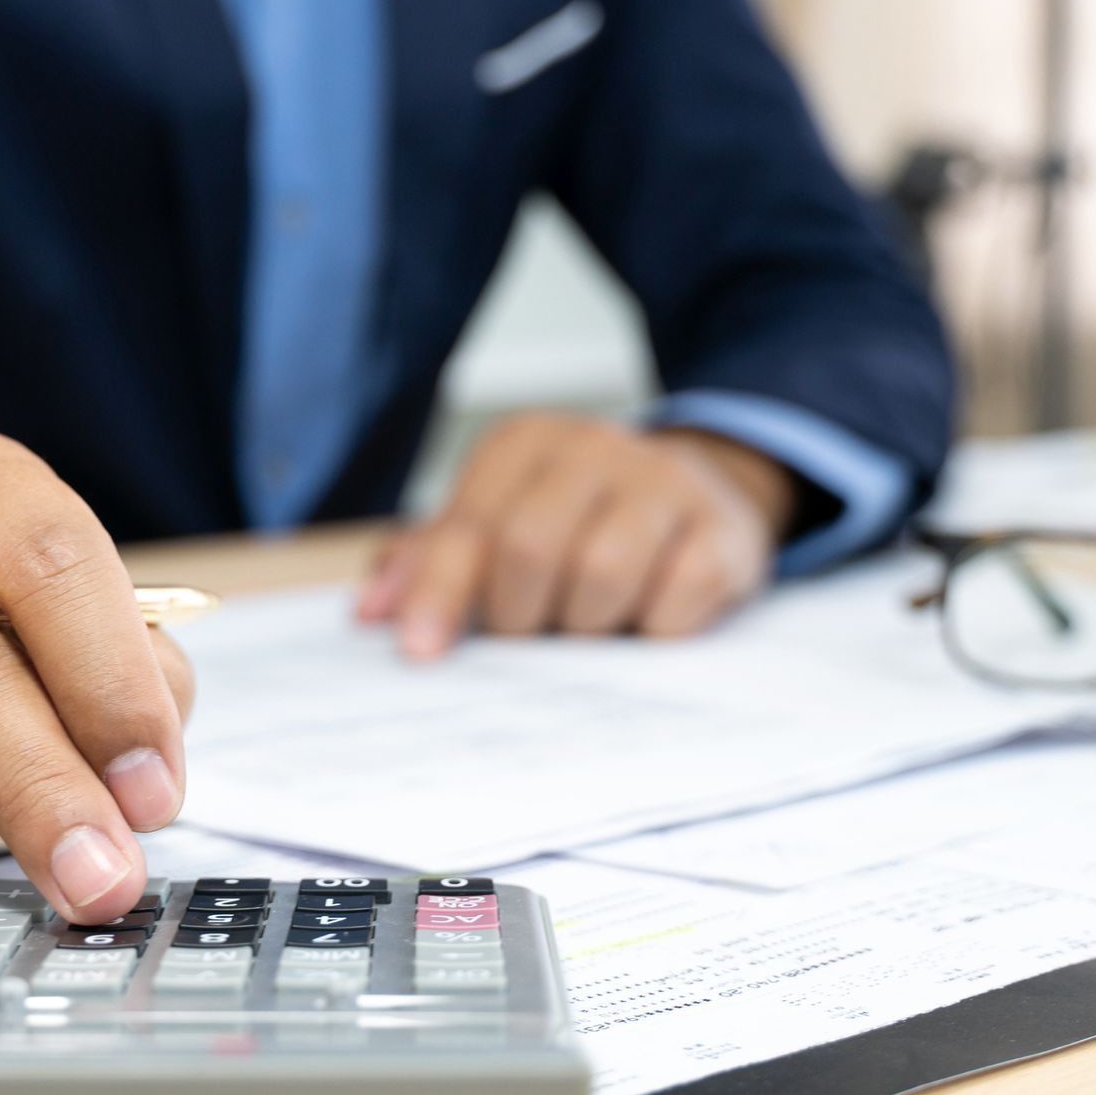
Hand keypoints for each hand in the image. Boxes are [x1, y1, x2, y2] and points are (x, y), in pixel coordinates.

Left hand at [357, 414, 795, 655]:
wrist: (697, 495)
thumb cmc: (574, 521)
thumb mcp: (498, 522)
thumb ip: (429, 561)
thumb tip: (372, 610)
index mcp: (525, 443)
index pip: (470, 524)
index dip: (439, 592)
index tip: (420, 651)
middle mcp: (596, 447)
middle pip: (530, 549)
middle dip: (518, 616)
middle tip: (527, 635)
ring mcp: (665, 484)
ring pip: (602, 576)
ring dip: (584, 624)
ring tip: (586, 624)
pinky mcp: (724, 531)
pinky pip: (675, 600)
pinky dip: (651, 629)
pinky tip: (645, 619)